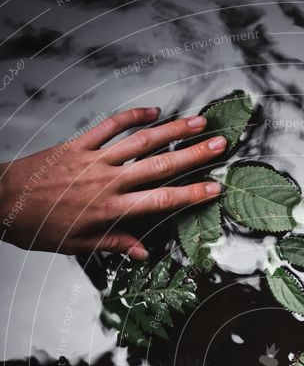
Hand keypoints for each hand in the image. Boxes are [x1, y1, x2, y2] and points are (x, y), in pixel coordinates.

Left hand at [0, 107, 225, 258]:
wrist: (0, 201)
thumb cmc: (38, 227)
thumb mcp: (77, 246)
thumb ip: (113, 244)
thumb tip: (143, 253)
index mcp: (110, 210)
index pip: (160, 200)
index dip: (191, 194)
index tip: (215, 188)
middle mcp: (107, 181)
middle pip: (159, 165)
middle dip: (193, 155)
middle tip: (221, 145)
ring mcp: (94, 159)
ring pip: (140, 142)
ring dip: (172, 131)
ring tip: (198, 123)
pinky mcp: (78, 145)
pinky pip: (109, 126)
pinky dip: (132, 117)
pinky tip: (153, 112)